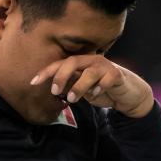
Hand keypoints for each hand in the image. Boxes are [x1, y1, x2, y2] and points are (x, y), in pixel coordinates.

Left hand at [31, 55, 154, 117]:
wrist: (127, 93)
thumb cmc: (101, 89)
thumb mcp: (81, 88)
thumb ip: (69, 85)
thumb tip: (53, 89)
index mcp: (80, 63)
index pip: (60, 63)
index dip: (46, 72)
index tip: (33, 82)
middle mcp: (91, 61)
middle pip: (73, 62)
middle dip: (61, 75)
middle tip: (54, 91)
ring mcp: (105, 66)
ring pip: (89, 72)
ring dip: (79, 86)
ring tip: (72, 99)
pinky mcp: (116, 75)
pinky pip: (106, 79)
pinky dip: (99, 88)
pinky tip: (95, 95)